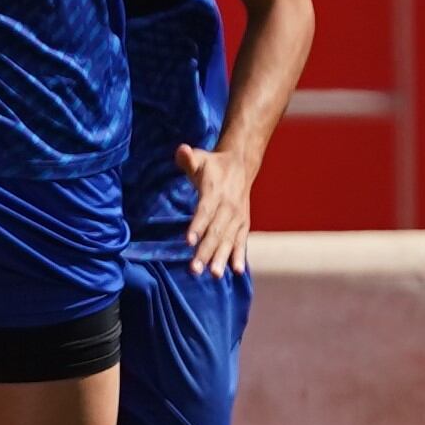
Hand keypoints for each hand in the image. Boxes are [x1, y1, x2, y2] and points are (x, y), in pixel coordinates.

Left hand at [177, 142, 255, 273]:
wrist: (241, 165)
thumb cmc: (213, 165)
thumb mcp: (201, 158)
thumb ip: (188, 158)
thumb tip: (181, 149)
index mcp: (216, 192)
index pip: (205, 211)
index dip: (197, 226)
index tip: (188, 241)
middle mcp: (229, 207)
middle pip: (216, 232)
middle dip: (205, 251)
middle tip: (195, 270)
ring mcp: (238, 217)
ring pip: (229, 240)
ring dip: (221, 258)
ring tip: (213, 275)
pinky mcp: (243, 223)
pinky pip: (241, 241)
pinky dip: (239, 255)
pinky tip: (237, 271)